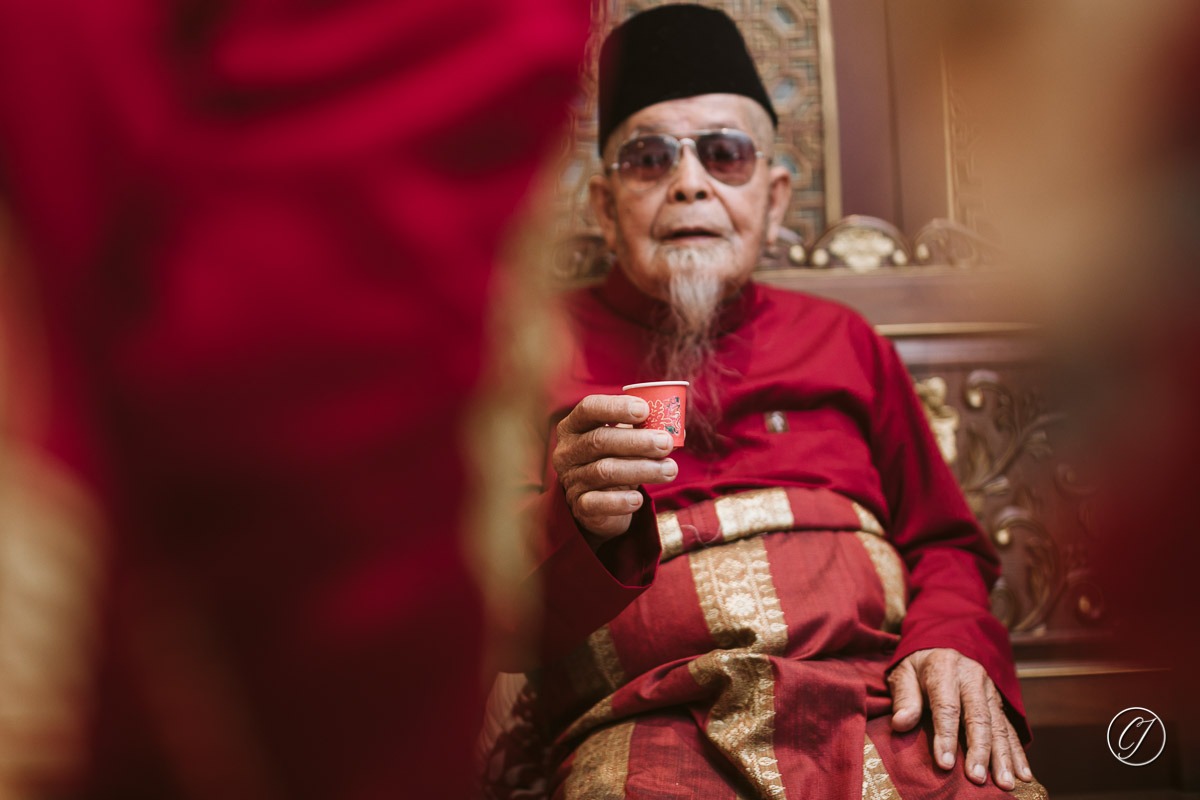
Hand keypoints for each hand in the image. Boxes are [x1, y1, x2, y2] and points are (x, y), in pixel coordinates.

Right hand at [552, 394, 677, 544]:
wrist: (599, 504)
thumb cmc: (614, 461)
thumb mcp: (624, 442)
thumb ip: (644, 430)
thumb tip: (678, 430)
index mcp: (574, 426)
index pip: (589, 408)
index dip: (616, 407)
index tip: (645, 410)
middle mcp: (567, 451)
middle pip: (599, 440)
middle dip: (637, 441)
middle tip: (666, 443)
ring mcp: (571, 479)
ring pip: (604, 471)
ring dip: (642, 469)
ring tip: (670, 470)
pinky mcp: (579, 506)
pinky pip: (598, 503)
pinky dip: (620, 501)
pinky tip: (639, 499)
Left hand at [888, 648, 1033, 789]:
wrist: (941, 646)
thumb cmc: (918, 667)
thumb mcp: (903, 674)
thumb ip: (904, 698)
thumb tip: (900, 724)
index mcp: (945, 668)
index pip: (947, 706)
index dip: (946, 736)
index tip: (944, 764)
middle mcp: (972, 677)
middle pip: (978, 717)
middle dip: (979, 750)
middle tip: (977, 778)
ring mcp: (990, 690)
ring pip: (999, 725)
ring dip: (1003, 757)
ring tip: (1006, 783)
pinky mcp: (999, 702)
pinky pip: (1010, 729)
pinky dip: (1017, 753)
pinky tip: (1023, 774)